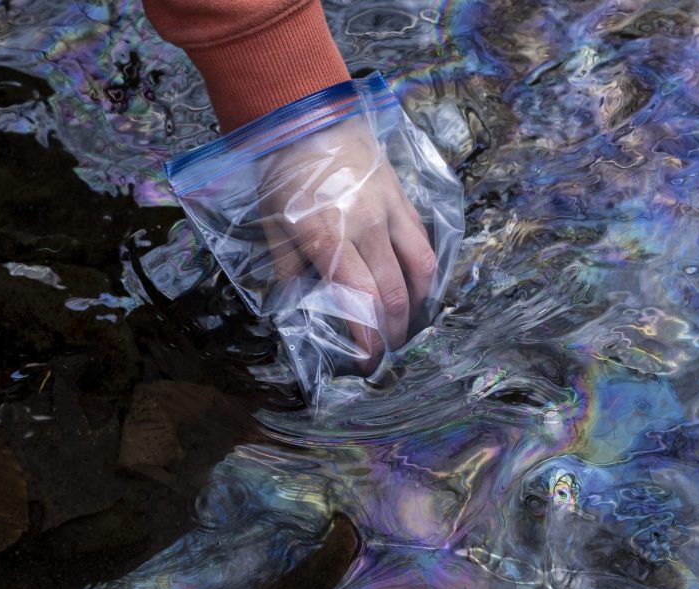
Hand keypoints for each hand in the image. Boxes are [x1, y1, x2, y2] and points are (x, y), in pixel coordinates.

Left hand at [259, 117, 438, 368]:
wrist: (306, 116)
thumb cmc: (282, 172)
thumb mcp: (273, 225)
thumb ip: (290, 270)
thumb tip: (303, 308)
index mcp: (328, 238)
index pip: (360, 301)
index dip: (368, 339)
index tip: (368, 361)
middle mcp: (366, 228)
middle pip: (394, 294)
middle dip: (394, 332)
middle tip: (388, 351)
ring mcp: (390, 212)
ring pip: (421, 270)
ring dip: (419, 306)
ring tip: (410, 325)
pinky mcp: (403, 199)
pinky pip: (424, 243)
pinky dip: (426, 273)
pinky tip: (421, 288)